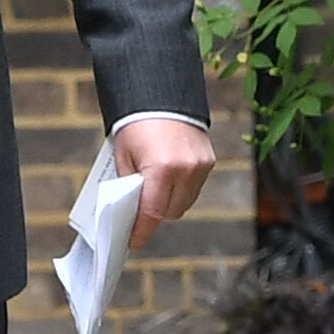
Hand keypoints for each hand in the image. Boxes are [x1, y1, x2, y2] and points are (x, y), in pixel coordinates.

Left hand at [113, 115, 215, 253]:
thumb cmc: (137, 122)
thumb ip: (129, 184)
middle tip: (139, 211)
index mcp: (161, 168)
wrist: (161, 92)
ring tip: (155, 191)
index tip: (134, 241)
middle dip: (155, 215)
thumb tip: (129, 209)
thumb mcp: (124, 155)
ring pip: (185, 202)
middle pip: (171, 212)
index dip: (141, 231)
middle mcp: (186, 169)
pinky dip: (181, 188)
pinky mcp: (209, 160)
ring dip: (170, 203)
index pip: (152, 213)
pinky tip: (169, 178)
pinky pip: (194, 187)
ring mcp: (200, 166)